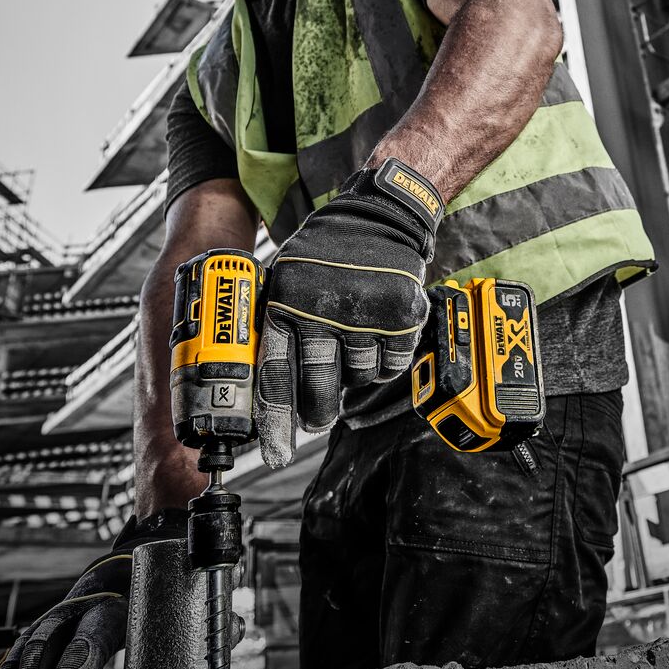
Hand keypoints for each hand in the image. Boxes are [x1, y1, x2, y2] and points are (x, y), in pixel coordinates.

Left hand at [257, 157, 442, 466]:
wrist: (379, 214)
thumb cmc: (325, 252)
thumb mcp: (286, 277)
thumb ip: (276, 326)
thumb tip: (268, 392)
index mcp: (285, 304)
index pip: (274, 376)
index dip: (274, 422)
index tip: (273, 454)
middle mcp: (322, 311)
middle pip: (319, 392)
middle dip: (318, 413)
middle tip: (318, 418)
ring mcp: (364, 315)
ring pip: (358, 379)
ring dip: (355, 371)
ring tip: (354, 336)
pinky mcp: (400, 316)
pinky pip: (390, 366)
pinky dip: (385, 359)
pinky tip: (378, 332)